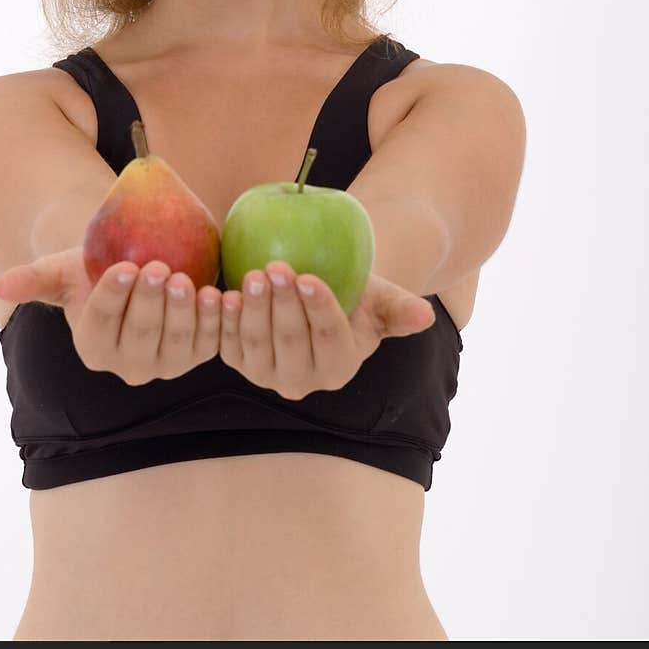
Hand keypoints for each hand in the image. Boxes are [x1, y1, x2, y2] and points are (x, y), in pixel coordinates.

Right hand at [0, 246, 223, 384]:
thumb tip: (0, 285)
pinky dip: (214, 322)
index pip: (101, 322)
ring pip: (176, 342)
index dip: (112, 296)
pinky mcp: (199, 356)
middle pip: (140, 334)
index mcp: (93, 347)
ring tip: (185, 279)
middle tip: (157, 267)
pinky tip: (217, 295)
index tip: (122, 266)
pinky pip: (209, 343)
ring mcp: (166, 365)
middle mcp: (128, 367)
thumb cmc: (94, 267)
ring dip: (183, 313)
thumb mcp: (63, 270)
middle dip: (148, 302)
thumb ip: (33, 278)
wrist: (139, 268)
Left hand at [218, 261, 436, 399]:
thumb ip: (400, 310)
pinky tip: (222, 295)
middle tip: (274, 267)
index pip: (330, 337)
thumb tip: (426, 316)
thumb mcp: (380, 299)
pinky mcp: (238, 362)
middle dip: (282, 304)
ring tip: (251, 274)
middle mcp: (302, 381)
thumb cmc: (354, 292)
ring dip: (252, 310)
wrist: (315, 295)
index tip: (309, 278)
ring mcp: (266, 375)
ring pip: (257, 343)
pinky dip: (224, 321)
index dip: (319, 309)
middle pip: (290, 340)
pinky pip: (227, 344)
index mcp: (340, 367)